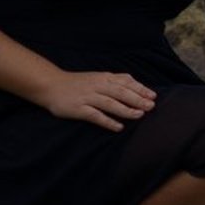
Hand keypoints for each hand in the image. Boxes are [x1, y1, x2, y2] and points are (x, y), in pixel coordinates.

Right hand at [43, 69, 157, 129]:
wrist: (51, 85)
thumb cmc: (77, 83)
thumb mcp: (97, 77)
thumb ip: (114, 79)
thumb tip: (134, 82)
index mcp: (103, 78)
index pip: (125, 82)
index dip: (140, 89)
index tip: (153, 96)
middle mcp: (97, 86)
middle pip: (120, 92)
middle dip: (137, 99)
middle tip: (151, 106)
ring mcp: (87, 97)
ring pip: (110, 103)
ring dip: (125, 109)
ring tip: (139, 115)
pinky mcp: (78, 109)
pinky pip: (95, 116)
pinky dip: (108, 121)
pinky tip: (118, 127)